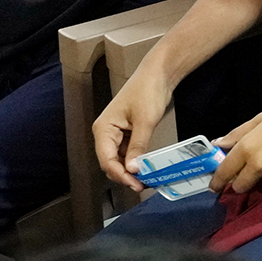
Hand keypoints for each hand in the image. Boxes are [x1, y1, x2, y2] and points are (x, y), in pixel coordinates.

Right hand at [92, 59, 179, 186]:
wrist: (158, 74)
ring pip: (119, 160)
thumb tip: (133, 169)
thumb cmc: (148, 91)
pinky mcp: (127, 133)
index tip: (136, 185)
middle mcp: (105, 133)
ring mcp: (116, 134)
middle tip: (142, 186)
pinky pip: (128, 152)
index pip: (106, 160)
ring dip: (130, 171)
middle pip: (110, 162)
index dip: (120, 175)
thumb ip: (138, 146)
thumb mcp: (145, 121)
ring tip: (146, 180)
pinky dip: (136, 161)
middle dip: (124, 176)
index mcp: (103, 129)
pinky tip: (146, 168)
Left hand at [211, 96, 261, 194]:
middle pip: (241, 186)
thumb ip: (237, 134)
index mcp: (247, 147)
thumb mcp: (261, 118)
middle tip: (256, 168)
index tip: (214, 187)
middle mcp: (259, 164)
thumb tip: (217, 144)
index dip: (217, 181)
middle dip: (244, 181)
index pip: (225, 172)